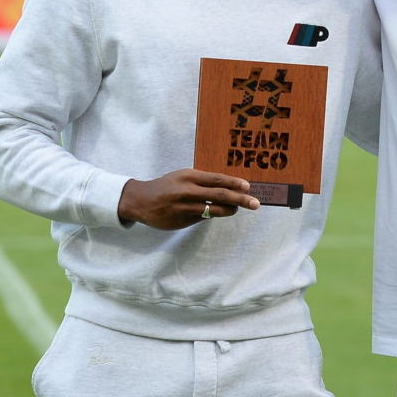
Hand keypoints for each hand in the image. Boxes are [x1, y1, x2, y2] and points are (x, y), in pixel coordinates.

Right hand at [117, 170, 261, 229]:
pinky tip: (215, 213)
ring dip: (229, 210)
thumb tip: (228, 187)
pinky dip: (212, 215)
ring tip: (237, 209)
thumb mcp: (183, 177)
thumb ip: (202, 181)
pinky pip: (204, 218)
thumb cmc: (167, 186)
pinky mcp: (183, 220)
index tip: (248, 187)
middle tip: (255, 204)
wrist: (141, 200)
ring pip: (214, 210)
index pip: (217, 179)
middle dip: (240, 199)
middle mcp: (188, 190)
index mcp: (189, 176)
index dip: (234, 183)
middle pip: (220, 195)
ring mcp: (185, 206)